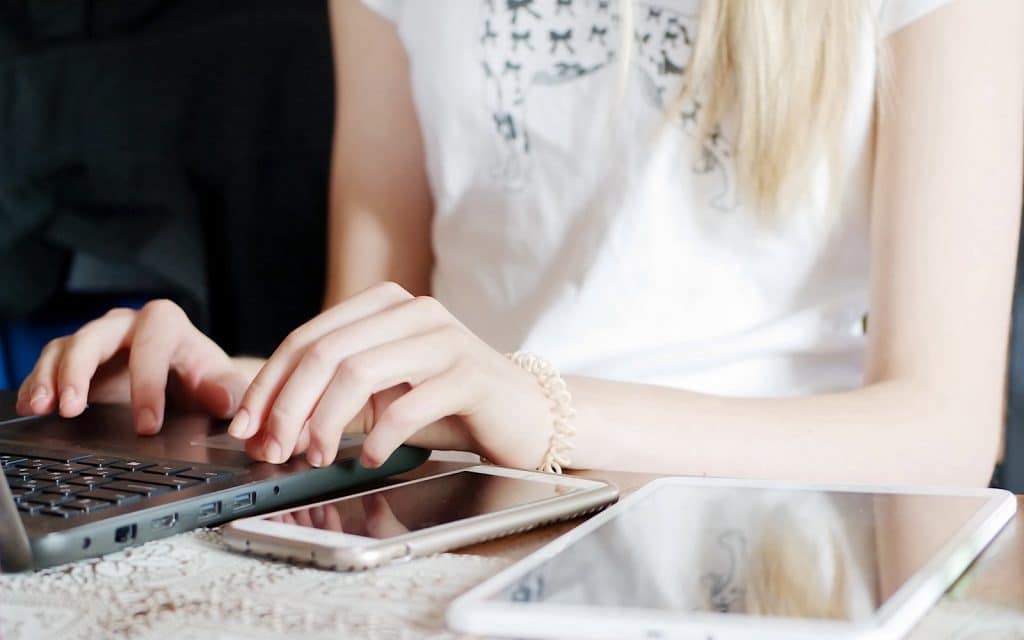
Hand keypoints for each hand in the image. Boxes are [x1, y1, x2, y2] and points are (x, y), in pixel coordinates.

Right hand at [16, 300, 248, 433]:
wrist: (190, 378)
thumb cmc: (204, 377)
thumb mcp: (221, 383)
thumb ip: (228, 391)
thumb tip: (226, 401)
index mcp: (167, 325)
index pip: (152, 346)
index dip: (147, 384)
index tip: (148, 426)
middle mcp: (127, 326)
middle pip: (95, 336)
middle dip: (79, 370)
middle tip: (71, 407)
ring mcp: (99, 340)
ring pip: (66, 347)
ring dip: (50, 376)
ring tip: (43, 407)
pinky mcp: (77, 359)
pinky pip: (50, 363)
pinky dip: (38, 383)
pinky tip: (31, 406)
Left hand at [227, 282, 551, 469]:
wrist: (524, 412)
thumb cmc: (448, 403)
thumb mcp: (384, 389)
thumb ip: (333, 393)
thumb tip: (270, 426)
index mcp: (384, 305)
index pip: (307, 338)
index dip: (269, 384)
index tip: (247, 425)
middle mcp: (413, 311)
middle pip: (325, 354)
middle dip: (288, 407)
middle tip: (274, 448)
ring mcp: (443, 339)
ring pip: (358, 373)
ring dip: (325, 423)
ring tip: (317, 456)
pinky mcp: (469, 375)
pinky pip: (407, 405)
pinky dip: (379, 438)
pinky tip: (371, 457)